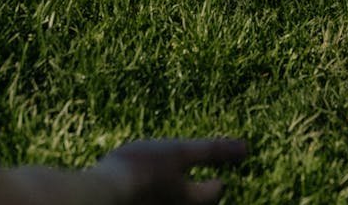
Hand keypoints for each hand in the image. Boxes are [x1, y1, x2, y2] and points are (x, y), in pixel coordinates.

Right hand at [93, 137, 246, 203]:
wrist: (102, 195)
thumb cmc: (141, 170)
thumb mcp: (178, 153)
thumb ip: (211, 151)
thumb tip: (246, 148)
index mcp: (189, 198)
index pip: (213, 192)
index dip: (217, 181)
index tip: (219, 178)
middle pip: (194, 204)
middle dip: (197, 194)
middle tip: (200, 185)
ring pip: (173, 203)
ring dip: (174, 195)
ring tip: (170, 185)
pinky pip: (151, 202)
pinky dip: (155, 197)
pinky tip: (144, 190)